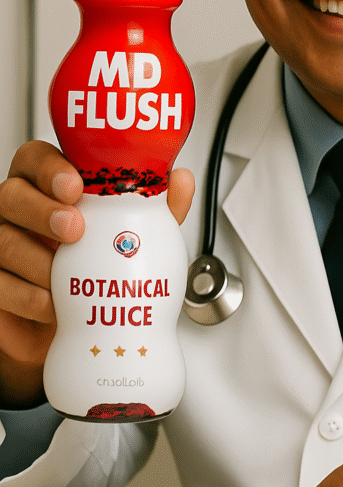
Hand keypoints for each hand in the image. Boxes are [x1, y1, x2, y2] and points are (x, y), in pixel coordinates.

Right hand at [0, 142, 193, 408]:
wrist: (81, 327)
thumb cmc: (103, 268)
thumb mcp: (135, 235)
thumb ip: (155, 208)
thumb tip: (180, 179)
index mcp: (49, 187)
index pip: (36, 159)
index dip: (50, 168)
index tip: (76, 185)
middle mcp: (20, 211)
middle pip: (12, 194)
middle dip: (42, 210)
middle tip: (74, 229)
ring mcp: (3, 245)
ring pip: (3, 240)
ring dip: (38, 260)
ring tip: (64, 277)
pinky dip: (26, 297)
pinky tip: (51, 304)